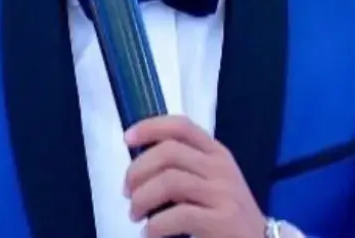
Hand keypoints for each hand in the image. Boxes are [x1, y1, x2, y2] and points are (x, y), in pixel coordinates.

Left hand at [124, 115, 266, 237]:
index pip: (182, 126)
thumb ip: (184, 167)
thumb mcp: (211, 182)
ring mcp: (224, 194)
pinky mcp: (223, 221)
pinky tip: (150, 232)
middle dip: (138, 170)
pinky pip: (179, 215)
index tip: (127, 138)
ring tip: (135, 214)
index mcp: (217, 153)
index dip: (151, 127)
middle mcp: (221, 168)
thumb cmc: (226, 213)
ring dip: (142, 198)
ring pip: (170, 181)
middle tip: (128, 192)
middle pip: (169, 152)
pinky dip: (155, 225)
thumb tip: (139, 165)